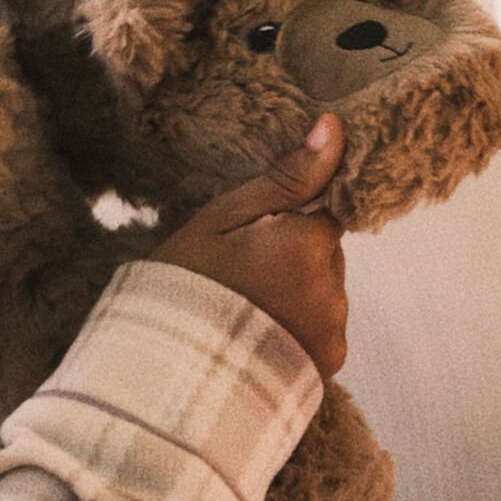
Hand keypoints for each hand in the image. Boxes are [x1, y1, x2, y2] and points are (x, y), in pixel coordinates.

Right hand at [149, 113, 349, 374]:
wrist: (166, 373)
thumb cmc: (184, 286)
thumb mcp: (222, 219)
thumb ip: (286, 178)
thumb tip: (334, 128)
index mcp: (306, 246)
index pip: (325, 214)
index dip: (288, 223)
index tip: (252, 240)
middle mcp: (331, 291)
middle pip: (327, 256)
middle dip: (295, 258)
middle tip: (241, 278)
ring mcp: (331, 333)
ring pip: (326, 293)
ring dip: (298, 295)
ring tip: (246, 312)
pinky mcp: (327, 365)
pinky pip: (323, 332)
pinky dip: (299, 331)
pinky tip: (258, 337)